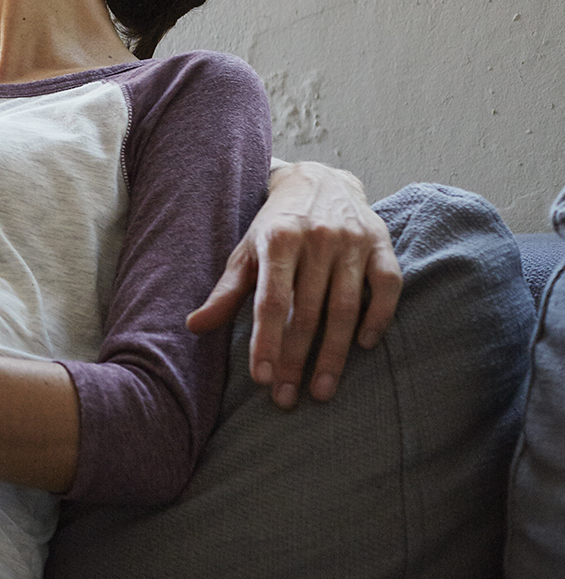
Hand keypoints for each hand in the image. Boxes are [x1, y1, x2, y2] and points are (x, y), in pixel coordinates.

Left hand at [186, 161, 401, 409]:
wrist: (319, 180)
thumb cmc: (276, 225)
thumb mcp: (246, 252)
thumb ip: (226, 292)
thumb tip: (192, 327)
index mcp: (277, 240)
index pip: (271, 302)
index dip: (267, 342)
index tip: (262, 379)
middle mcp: (316, 240)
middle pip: (307, 312)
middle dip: (296, 360)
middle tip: (287, 398)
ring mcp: (352, 242)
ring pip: (345, 308)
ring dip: (334, 354)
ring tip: (321, 390)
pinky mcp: (382, 244)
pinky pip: (386, 287)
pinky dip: (377, 318)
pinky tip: (363, 346)